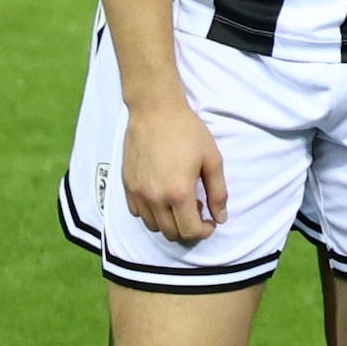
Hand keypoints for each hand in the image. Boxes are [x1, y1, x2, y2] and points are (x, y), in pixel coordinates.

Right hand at [120, 96, 226, 242]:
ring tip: (180, 204)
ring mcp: (137, 193)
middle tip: (197, 211)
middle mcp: (154, 199)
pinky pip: (137, 212)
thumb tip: (220, 218)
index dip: (204, 231)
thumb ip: (218, 192)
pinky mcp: (126, 186)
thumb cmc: (188, 132)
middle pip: (171, 233)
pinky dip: (151, 214)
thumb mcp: (212, 160)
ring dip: (169, 223)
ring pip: (153, 226)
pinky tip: (161, 198)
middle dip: (188, 229)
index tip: (210, 222)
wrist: (155, 112)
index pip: (190, 230)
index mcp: (178, 193)